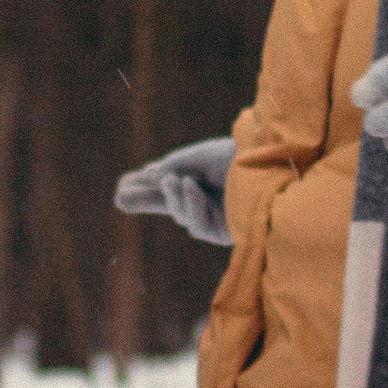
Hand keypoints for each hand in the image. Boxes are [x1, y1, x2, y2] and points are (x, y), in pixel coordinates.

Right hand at [112, 134, 235, 246]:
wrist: (269, 163)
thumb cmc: (239, 156)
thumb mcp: (198, 157)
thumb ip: (173, 167)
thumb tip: (150, 177)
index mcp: (201, 179)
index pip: (168, 188)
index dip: (145, 189)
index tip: (121, 188)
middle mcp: (208, 200)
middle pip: (170, 206)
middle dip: (144, 200)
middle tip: (119, 195)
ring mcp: (216, 216)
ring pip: (182, 217)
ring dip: (173, 198)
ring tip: (173, 180)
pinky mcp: (226, 231)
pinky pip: (198, 225)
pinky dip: (191, 205)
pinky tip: (191, 187)